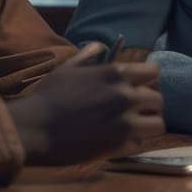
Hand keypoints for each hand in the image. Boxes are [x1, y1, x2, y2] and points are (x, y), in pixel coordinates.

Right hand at [5, 42, 163, 164]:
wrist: (33, 129)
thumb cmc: (47, 96)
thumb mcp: (67, 69)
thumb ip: (88, 56)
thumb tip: (100, 45)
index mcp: (115, 74)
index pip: (153, 72)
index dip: (147, 80)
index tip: (139, 86)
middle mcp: (125, 96)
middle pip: (158, 100)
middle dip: (149, 105)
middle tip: (137, 111)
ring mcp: (125, 122)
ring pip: (158, 124)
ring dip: (148, 125)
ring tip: (136, 129)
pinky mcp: (119, 146)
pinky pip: (140, 144)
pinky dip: (133, 144)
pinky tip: (120, 143)